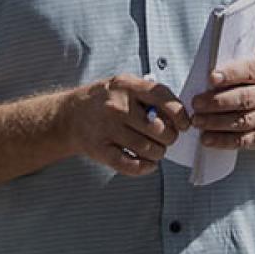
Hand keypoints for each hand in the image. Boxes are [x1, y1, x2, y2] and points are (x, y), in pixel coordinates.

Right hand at [69, 74, 187, 174]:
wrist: (70, 116)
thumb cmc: (105, 100)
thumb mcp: (126, 86)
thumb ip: (150, 96)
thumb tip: (178, 116)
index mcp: (128, 86)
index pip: (163, 98)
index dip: (180, 114)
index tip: (184, 124)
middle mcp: (117, 107)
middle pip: (158, 128)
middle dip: (169, 137)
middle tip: (167, 138)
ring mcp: (107, 129)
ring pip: (147, 148)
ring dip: (158, 153)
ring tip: (157, 149)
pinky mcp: (100, 150)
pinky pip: (130, 165)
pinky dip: (145, 167)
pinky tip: (148, 163)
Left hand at [190, 52, 254, 149]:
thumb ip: (237, 61)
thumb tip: (209, 58)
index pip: (249, 71)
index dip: (230, 74)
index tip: (212, 77)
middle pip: (244, 98)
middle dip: (217, 102)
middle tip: (196, 103)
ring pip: (241, 121)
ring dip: (216, 122)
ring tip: (197, 121)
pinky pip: (242, 140)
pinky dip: (222, 141)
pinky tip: (207, 138)